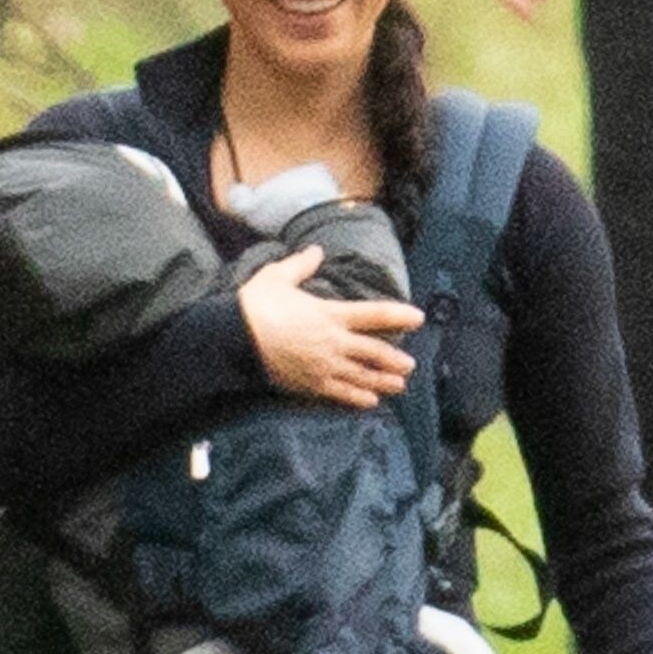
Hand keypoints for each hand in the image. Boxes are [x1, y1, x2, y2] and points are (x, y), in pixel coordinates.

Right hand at [239, 245, 422, 408]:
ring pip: (363, 377)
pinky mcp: (310, 385)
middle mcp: (334, 342)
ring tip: (400, 386)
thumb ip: (301, 264)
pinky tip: (371, 402)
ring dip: (384, 382)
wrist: (234, 340)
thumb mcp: (278, 276)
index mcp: (331, 314)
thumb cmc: (255, 305)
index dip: (400, 316)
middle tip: (410, 365)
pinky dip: (358, 399)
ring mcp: (324, 366)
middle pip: (375, 352)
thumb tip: (316, 251)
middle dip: (395, 360)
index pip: (375, 314)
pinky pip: (341, 394)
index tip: (418, 318)